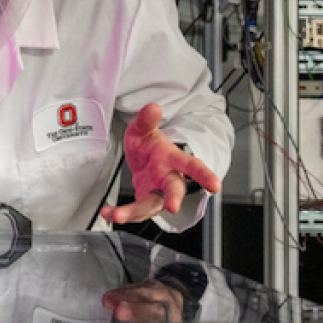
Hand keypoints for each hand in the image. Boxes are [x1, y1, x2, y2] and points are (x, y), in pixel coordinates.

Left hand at [100, 103, 221, 223]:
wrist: (143, 160)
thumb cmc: (149, 146)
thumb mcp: (142, 129)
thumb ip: (146, 120)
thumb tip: (153, 107)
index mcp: (173, 159)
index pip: (192, 166)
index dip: (204, 175)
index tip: (215, 186)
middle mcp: (169, 179)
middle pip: (175, 190)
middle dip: (175, 198)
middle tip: (173, 207)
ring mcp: (158, 193)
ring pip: (151, 206)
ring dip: (135, 212)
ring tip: (117, 215)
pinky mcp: (145, 203)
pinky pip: (135, 212)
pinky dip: (121, 214)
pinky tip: (108, 213)